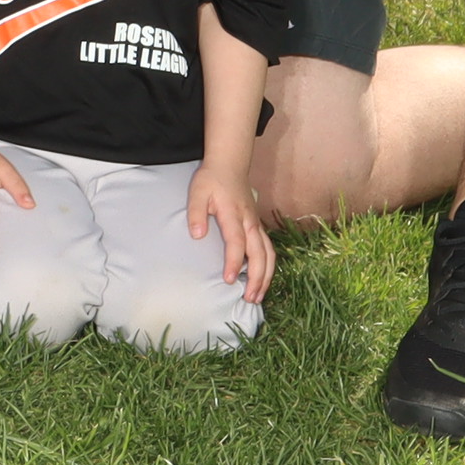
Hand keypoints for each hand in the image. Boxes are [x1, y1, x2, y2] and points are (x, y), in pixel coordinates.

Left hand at [189, 159, 276, 302]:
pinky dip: (268, 267)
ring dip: (266, 276)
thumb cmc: (211, 180)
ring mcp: (256, 225)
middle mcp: (250, 222)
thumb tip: (197, 235)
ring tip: (258, 295)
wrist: (230, 166)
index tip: (228, 279)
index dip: (233, 262)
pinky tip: (262, 280)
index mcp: (233, 215)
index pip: (236, 243)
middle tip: (249, 298)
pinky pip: (268, 250)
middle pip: (259, 254)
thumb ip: (196, 213)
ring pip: (269, 254)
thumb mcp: (197, 192)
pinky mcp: (258, 227)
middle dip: (256, 278)